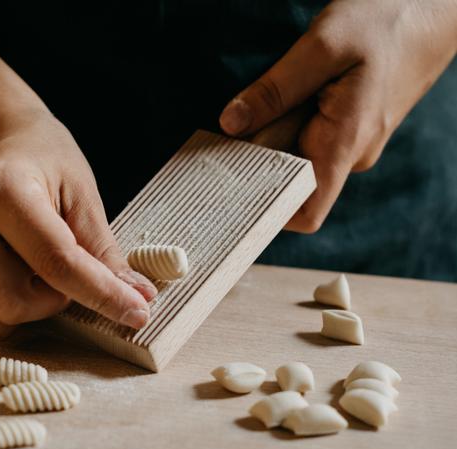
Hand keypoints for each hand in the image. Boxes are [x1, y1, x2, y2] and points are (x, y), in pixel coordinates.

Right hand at [0, 111, 156, 336]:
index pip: (56, 262)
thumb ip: (104, 250)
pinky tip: (16, 263)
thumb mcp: (82, 192)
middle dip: (57, 300)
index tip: (138, 313)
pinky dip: (12, 298)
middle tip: (71, 266)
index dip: (102, 294)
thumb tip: (137, 299)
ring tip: (40, 263)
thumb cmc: (43, 157)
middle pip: (15, 302)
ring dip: (34, 304)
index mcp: (2, 190)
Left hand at [220, 0, 456, 231]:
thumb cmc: (384, 22)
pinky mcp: (351, 128)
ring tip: (265, 105)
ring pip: (301, 158)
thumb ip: (274, 90)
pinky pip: (313, 141)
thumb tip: (231, 124)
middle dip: (261, 161)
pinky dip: (291, 126)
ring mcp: (353, 143)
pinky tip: (284, 100)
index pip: (306, 212)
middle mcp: (351, 154)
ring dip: (277, 138)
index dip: (269, 212)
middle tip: (235, 132)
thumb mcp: (322, 46)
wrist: (433, 8)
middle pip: (292, 182)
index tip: (235, 191)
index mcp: (345, 143)